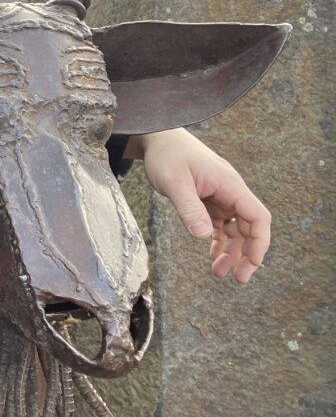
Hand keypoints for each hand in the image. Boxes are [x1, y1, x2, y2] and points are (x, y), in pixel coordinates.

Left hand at [125, 128, 270, 282]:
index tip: (252, 264)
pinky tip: (212, 255)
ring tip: (217, 272)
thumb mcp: (174, 182)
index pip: (258, 216)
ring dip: (230, 250)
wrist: (157, 138)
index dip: (260, 242)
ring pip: (234, 228)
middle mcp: (229, 191)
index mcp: (229, 185)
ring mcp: (220, 195)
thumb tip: (204, 235)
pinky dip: (218, 240)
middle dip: (246, 253)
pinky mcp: (208, 198)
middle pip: (249, 227)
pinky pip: (220, 223)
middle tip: (237, 278)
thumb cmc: (167, 155)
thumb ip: (189, 208)